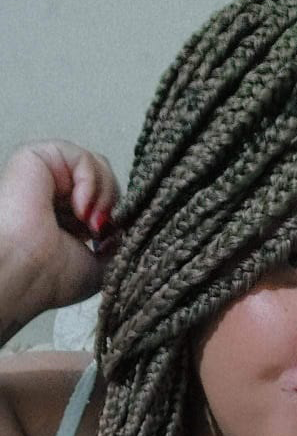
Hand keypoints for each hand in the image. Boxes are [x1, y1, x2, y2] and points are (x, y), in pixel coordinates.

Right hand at [0, 139, 120, 315]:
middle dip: (113, 205)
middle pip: (104, 180)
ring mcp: (46, 177)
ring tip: (92, 221)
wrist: (25, 273)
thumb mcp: (101, 268)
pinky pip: (81, 156)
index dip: (118, 218)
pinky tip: (80, 207)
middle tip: (101, 230)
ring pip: (97, 166)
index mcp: (66, 221)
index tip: (111, 241)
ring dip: (105, 194)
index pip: (105, 202)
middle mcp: (55, 198)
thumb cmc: (51, 279)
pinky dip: (90, 180)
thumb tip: (131, 226)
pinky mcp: (36, 158)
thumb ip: (119, 244)